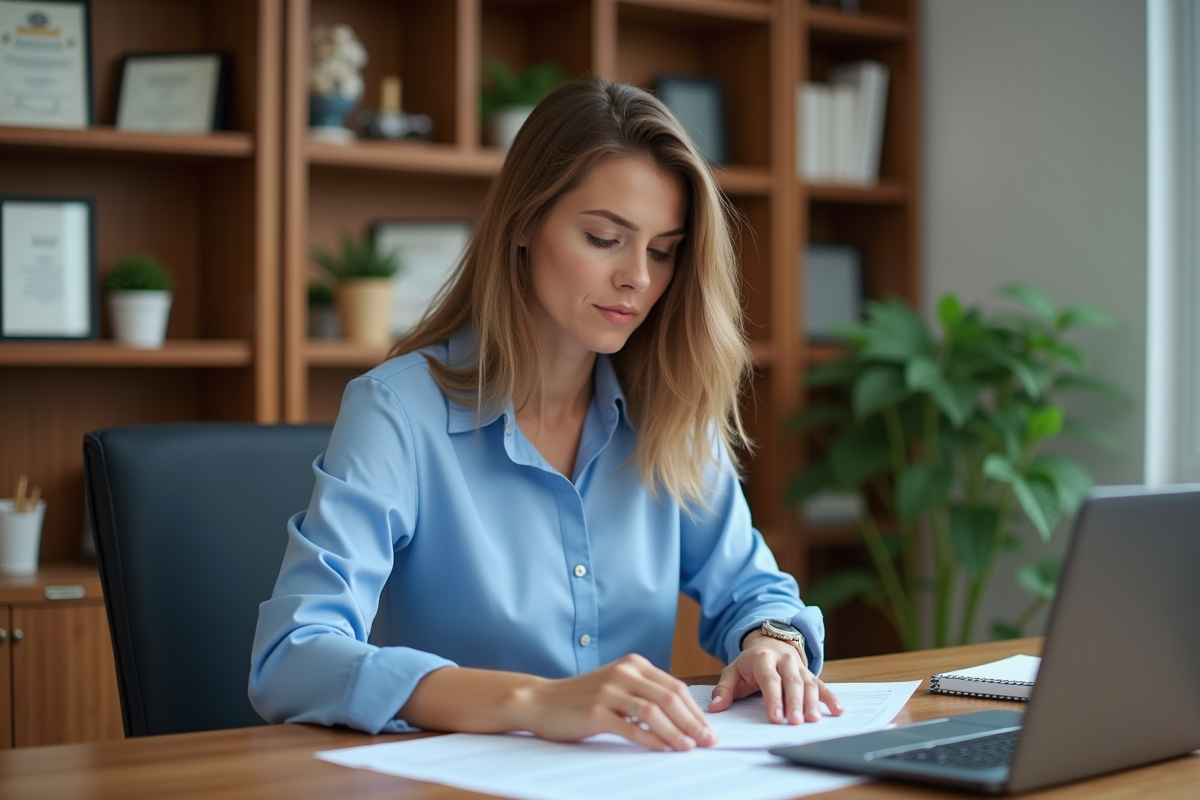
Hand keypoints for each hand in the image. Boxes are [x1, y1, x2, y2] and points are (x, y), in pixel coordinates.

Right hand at [514, 653, 717, 750]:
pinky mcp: (596, 711)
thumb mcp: (618, 684)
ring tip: (689, 748)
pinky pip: (631, 727)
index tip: (709, 729)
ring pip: (653, 711)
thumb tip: (683, 716)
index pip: (675, 687)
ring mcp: (609, 690)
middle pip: (669, 698)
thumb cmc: (582, 697)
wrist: (542, 700)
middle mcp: (623, 672)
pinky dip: (651, 739)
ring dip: (676, 732)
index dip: (695, 710)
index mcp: (633, 664)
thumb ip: (645, 692)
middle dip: (692, 722)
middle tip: (708, 741)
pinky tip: (663, 749)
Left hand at [708, 631, 843, 723]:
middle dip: (794, 703)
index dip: (773, 699)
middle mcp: (784, 660)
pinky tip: (838, 711)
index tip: (775, 718)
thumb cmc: (749, 663)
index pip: (769, 680)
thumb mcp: (732, 671)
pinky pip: (822, 685)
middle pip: (792, 682)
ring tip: (813, 720)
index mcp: (762, 659)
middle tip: (795, 722)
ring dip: (812, 702)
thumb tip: (715, 707)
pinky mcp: (809, 672)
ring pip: (808, 683)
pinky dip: (831, 698)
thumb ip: (723, 689)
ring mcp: (799, 666)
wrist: (769, 642)